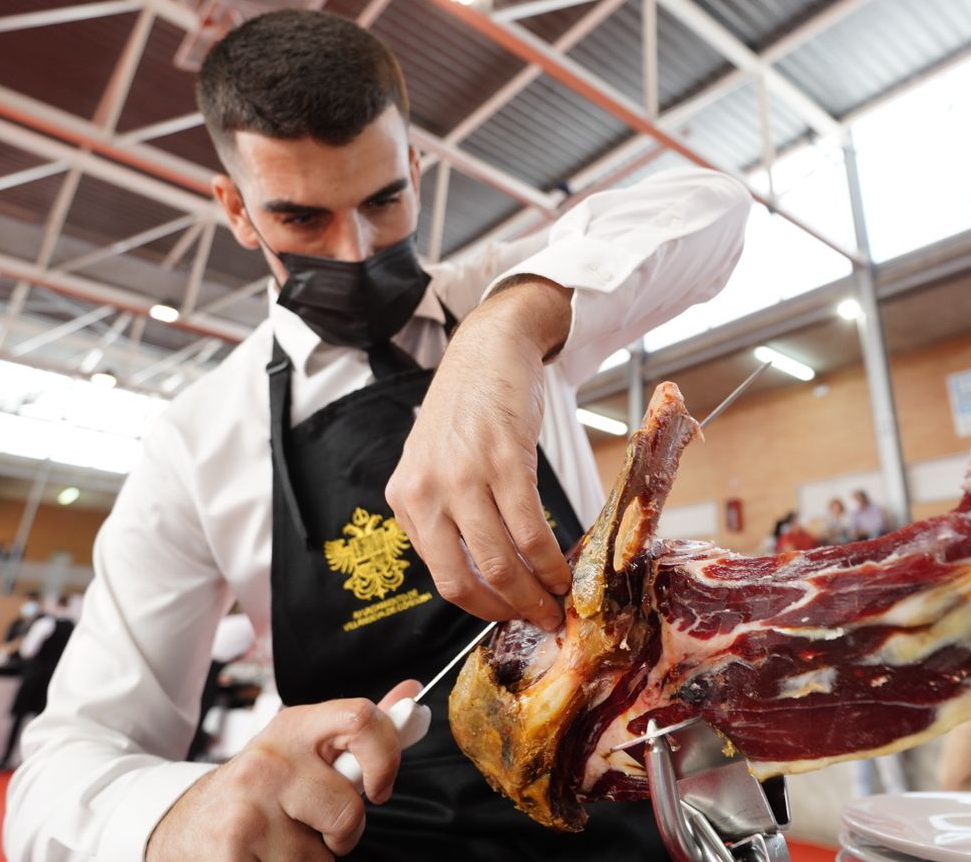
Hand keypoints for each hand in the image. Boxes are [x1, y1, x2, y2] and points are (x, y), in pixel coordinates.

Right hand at [147, 681, 418, 860]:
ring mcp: (248, 808)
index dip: (387, 757)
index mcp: (293, 727)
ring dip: (308, 861)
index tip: (380, 787)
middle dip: (343, 834)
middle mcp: (270, 761)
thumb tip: (411, 694)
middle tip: (315, 827)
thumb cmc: (258, 791)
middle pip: (349, 811)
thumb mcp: (302, 749)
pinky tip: (261, 858)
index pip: (361, 719)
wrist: (184, 825)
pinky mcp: (231, 851)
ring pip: (321, 858)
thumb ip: (356, 730)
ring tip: (277, 843)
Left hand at [386, 278, 572, 630]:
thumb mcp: (435, 463)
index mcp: (405, 499)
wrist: (489, 348)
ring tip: (558, 602)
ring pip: (501, 563)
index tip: (511, 618)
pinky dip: (551, 562)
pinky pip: (530, 531)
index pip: (442, 577)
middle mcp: (426, 492)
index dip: (481, 608)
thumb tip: (485, 575)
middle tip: (541, 623)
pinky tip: (564, 571)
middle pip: (468, 580)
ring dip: (536, 594)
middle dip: (510, 611)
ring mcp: (464, 477)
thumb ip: (447, 514)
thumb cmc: (468, 408)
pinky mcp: (504, 461)